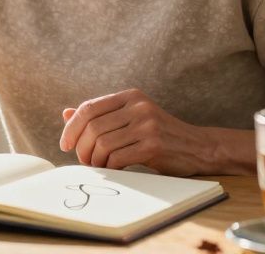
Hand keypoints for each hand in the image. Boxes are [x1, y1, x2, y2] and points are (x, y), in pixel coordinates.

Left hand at [58, 88, 215, 176]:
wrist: (198, 147)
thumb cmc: (159, 134)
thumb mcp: (131, 117)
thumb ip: (101, 115)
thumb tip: (66, 114)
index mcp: (130, 96)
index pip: (88, 108)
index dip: (71, 128)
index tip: (65, 144)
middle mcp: (138, 106)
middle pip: (92, 127)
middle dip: (82, 147)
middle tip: (84, 160)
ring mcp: (147, 125)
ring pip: (102, 144)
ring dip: (94, 160)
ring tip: (98, 165)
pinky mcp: (153, 145)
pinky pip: (117, 158)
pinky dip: (109, 167)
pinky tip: (113, 168)